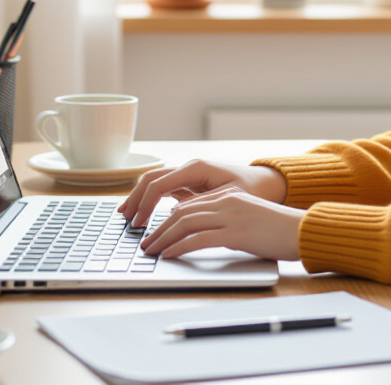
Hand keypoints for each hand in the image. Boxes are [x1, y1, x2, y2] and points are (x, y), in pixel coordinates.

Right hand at [117, 159, 286, 227]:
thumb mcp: (231, 199)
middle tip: (125, 220)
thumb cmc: (253, 190)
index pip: (159, 184)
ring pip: (154, 182)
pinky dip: (150, 200)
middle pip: (150, 179)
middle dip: (135, 199)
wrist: (266, 184)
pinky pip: (163, 189)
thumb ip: (203, 204)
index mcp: (196, 168)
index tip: (139, 223)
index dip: (145, 204)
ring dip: (139, 198)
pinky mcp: (189, 184)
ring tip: (127, 216)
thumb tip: (174, 215)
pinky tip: (142, 213)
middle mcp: (188, 167)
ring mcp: (187, 175)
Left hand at [138, 186, 303, 260]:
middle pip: (181, 212)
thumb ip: (226, 220)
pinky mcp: (235, 232)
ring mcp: (230, 216)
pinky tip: (169, 255)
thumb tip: (204, 234)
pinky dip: (179, 246)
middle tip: (145, 243)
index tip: (154, 231)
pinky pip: (198, 238)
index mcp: (228, 195)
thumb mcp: (248, 218)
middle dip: (158, 228)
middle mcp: (226, 201)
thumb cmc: (279, 229)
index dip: (166, 218)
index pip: (188, 204)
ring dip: (163, 238)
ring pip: (185, 223)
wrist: (303, 231)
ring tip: (151, 251)